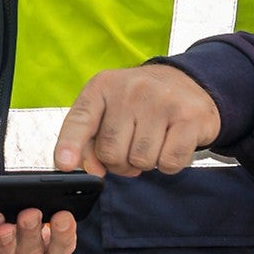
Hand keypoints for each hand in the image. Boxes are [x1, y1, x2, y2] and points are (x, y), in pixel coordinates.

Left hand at [0, 207, 79, 253]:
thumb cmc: (1, 238)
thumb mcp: (24, 227)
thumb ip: (32, 212)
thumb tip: (36, 186)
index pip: (60, 249)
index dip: (64, 234)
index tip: (63, 215)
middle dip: (31, 234)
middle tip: (30, 213)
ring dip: (4, 247)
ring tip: (2, 228)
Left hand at [53, 64, 220, 175]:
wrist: (188, 83)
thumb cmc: (142, 102)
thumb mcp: (108, 110)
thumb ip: (90, 141)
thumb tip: (94, 170)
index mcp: (103, 86)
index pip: (80, 119)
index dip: (70, 145)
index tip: (64, 163)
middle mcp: (131, 89)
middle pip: (111, 152)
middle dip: (120, 162)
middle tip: (132, 146)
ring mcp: (162, 101)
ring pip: (141, 161)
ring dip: (146, 162)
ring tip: (153, 141)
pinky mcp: (189, 117)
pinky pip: (169, 163)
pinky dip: (169, 163)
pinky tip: (171, 143)